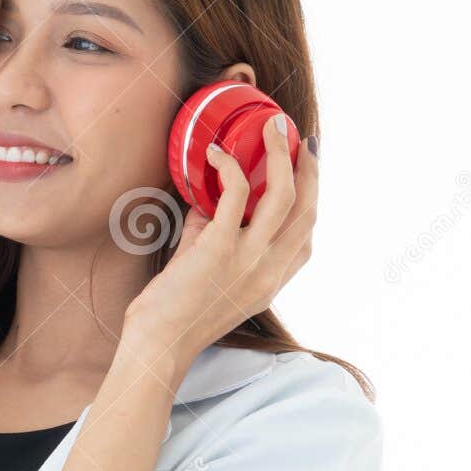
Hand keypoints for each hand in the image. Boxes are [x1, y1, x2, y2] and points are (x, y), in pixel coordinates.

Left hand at [123, 116, 318, 368]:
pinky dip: (228, 165)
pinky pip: (236, 193)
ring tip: (270, 126)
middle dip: (307, 166)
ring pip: (284, 195)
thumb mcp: (211, 276)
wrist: (159, 344)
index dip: (311, 197)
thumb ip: (213, 236)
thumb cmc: (177, 315)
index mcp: (272, 281)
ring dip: (280, 153)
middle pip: (307, 208)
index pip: (306, 236)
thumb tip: (207, 198)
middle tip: (295, 136)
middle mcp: (270, 270)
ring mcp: (249, 259)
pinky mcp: (220, 249)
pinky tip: (215, 153)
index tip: (306, 169)